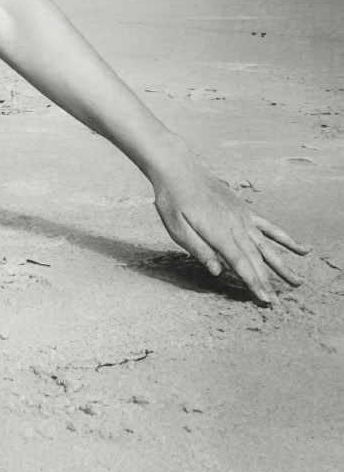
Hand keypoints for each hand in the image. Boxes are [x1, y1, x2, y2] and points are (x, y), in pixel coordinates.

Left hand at [152, 162, 309, 303]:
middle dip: (267, 282)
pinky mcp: (244, 209)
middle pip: (255, 258)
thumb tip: (218, 272)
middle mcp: (235, 224)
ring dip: (282, 265)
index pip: (240, 263)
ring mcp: (242, 216)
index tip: (266, 300)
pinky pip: (268, 225)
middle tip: (278, 303)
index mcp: (218, 232)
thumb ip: (199, 249)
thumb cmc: (172, 199)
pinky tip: (300, 248)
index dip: (253, 283)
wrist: (178, 168)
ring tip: (298, 282)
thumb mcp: (176, 227)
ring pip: (266, 245)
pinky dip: (285, 238)